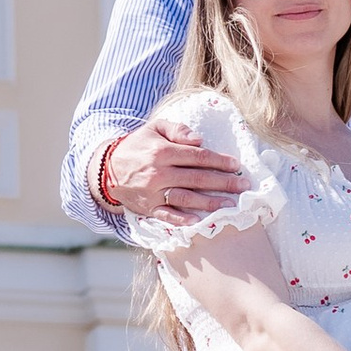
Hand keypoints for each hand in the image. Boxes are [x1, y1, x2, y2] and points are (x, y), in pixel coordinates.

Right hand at [97, 119, 247, 221]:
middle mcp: (159, 173)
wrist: (106, 169)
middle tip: (244, 186)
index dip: (219, 161)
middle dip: (223, 183)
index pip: (197, 157)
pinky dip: (182, 220)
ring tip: (230, 205)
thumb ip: (177, 130)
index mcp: (162, 152)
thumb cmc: (137, 146)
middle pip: (197, 178)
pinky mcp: (148, 208)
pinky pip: (167, 216)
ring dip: (210, 203)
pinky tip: (199, 222)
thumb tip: (199, 140)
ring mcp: (153, 193)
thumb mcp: (154, 128)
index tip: (236, 165)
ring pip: (186, 198)